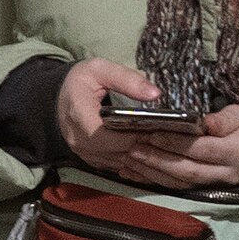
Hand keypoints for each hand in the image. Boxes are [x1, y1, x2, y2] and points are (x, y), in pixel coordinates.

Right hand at [56, 57, 238, 193]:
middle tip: (184, 143)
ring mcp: (90, 158)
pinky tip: (165, 164)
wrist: (54, 102)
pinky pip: (123, 170)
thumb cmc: (78, 82)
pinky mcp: (97, 163)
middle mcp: (84, 145)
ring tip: (180, 154)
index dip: (144, 134)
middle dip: (154, 149)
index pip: (117, 136)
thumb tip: (156, 94)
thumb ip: (126, 79)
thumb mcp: (98, 69)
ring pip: (127, 166)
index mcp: (82, 120)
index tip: (169, 128)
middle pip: (126, 154)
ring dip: (152, 162)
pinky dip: (144, 167)